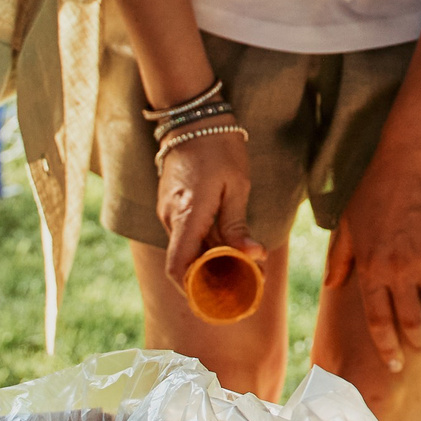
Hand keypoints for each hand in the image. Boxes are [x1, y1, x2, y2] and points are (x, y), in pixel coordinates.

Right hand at [156, 127, 256, 285]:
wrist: (194, 119)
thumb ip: (237, 224)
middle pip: (183, 263)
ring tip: (243, 265)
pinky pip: (185, 235)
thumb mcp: (236, 186)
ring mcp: (168, 211)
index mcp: (187, 214)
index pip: (177, 267)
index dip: (191, 290)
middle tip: (243, 285)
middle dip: (210, 279)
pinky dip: (203, 246)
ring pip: (185, 250)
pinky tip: (227, 246)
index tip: (214, 301)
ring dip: (209, 262)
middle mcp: (171, 217)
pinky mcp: (171, 205)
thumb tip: (252, 256)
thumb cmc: (219, 149)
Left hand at [323, 151, 420, 373]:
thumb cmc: (375, 190)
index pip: (378, 322)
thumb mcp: (348, 223)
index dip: (387, 349)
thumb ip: (339, 258)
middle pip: (412, 323)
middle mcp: (398, 271)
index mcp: (371, 269)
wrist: (411, 162)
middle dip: (419, 344)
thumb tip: (331, 286)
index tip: (394, 366)